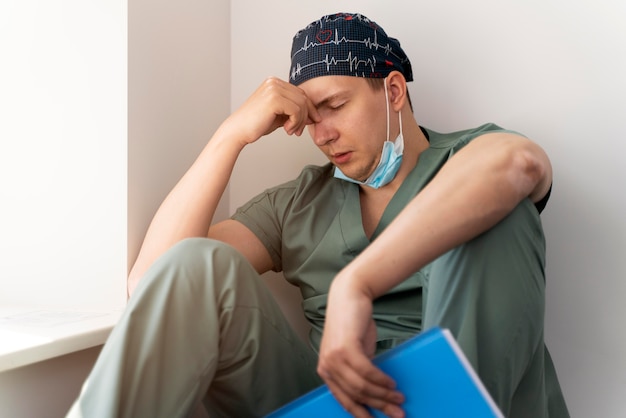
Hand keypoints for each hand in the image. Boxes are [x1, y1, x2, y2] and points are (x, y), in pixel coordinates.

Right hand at [224, 77, 320, 145]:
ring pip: (301, 104)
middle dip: (305, 116)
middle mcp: (274, 82)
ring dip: (300, 121)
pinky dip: (295, 123)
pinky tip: (286, 129)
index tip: (309, 122)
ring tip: (291, 131)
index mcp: (274, 83)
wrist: (238, 131)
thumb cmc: (256, 124)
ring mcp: (274, 89)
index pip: (300, 93)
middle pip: (303, 97)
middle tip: (299, 131)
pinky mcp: (274, 99)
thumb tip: (313, 115)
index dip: (308, 109)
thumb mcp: (279, 115)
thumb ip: (293, 111)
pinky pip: (296, 110)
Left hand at [318, 276, 404, 417]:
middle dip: (379, 407)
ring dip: (383, 395)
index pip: (344, 401)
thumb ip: (358, 371)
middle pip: (356, 396)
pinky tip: (391, 383)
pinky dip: (381, 379)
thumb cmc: (353, 324)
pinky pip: (366, 371)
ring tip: (399, 398)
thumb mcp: (353, 352)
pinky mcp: (345, 348)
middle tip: (398, 414)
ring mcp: (334, 358)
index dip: (362, 414)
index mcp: (326, 372)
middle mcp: (326, 367)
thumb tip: (377, 392)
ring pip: (361, 386)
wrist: (349, 296)